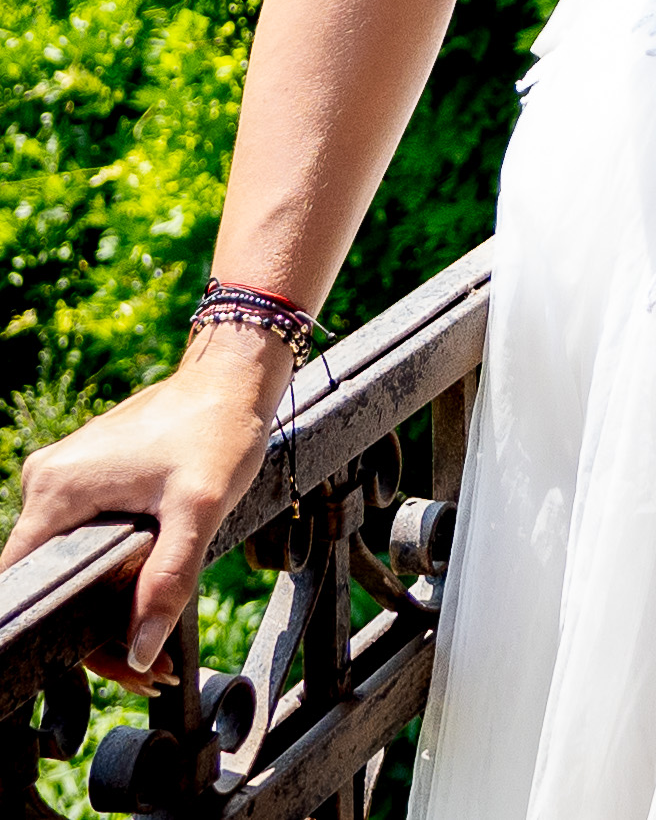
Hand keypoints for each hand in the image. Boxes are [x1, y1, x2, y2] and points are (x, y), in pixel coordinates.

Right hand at [0, 327, 291, 690]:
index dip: (69, 637)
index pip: (31, 586)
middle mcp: (48, 481)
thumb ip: (168, 581)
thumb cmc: (219, 428)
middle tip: (150, 667)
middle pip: (53, 582)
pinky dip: (114, 574)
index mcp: (57, 489)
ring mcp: (67, 477)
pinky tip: (147, 601)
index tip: (122, 666)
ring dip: (108, 608)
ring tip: (155, 648)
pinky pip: (87, 539)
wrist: (236, 376)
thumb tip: (140, 653)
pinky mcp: (90, 476)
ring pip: (71, 564)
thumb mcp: (200, 507)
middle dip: (97, 634)